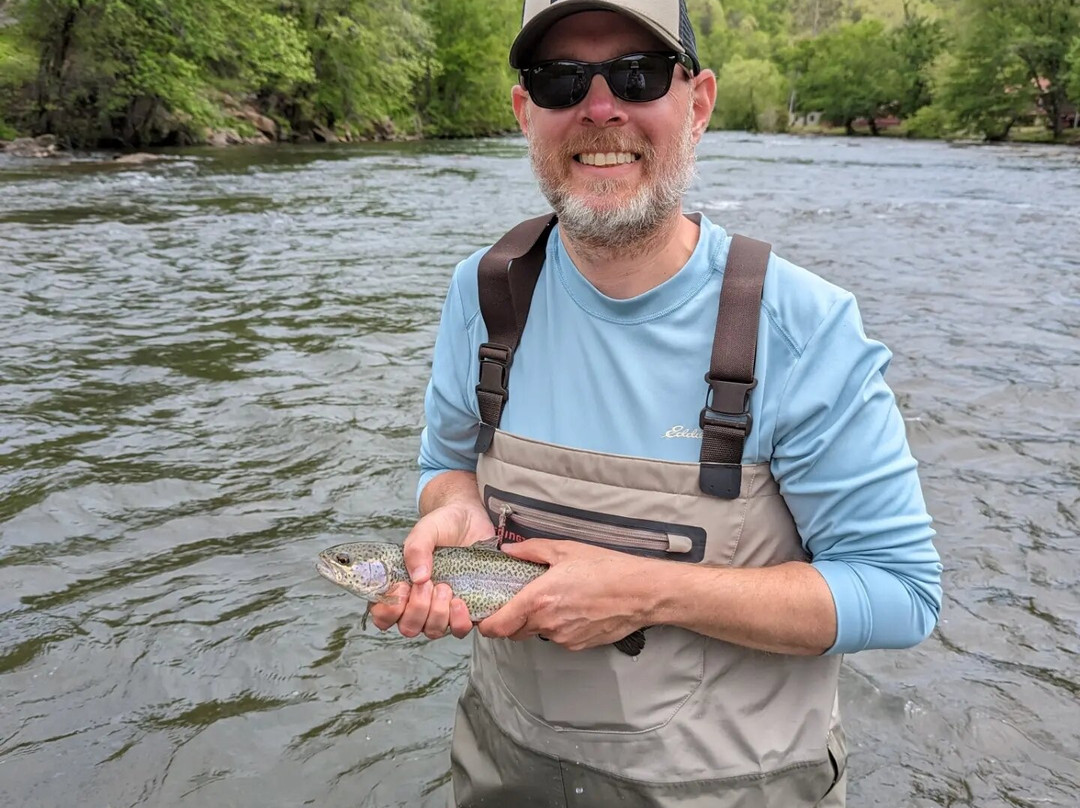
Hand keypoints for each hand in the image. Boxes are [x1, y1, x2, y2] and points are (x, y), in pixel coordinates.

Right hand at [368, 501, 492, 640]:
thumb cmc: (442, 525)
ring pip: (432, 631)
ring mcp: (441, 609)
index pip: (383, 616)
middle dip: (418, 608)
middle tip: (429, 583)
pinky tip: (460, 601)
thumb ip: (416, 549)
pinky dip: (458, 621)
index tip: (402, 587)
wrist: (471, 519)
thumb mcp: (425, 530)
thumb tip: (418, 577)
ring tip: (446, 587)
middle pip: (408, 627)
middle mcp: (418, 603)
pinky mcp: (464, 610)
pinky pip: (459, 630)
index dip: (389, 611)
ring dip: (437, 613)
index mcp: (400, 586)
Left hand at [477, 540, 656, 650]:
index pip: (497, 626)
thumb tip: (508, 551)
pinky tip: (573, 608)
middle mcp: (547, 623)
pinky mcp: (578, 645)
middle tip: (521, 600)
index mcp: (538, 599)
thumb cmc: (605, 567)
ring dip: (538, 621)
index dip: (486, 624)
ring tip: (555, 600)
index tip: (486, 614)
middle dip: (512, 619)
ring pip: (537, 634)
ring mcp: (563, 638)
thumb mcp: (565, 550)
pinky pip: (558, 638)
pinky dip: (558, 626)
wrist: (640, 592)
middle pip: (514, 632)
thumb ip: (531, 550)